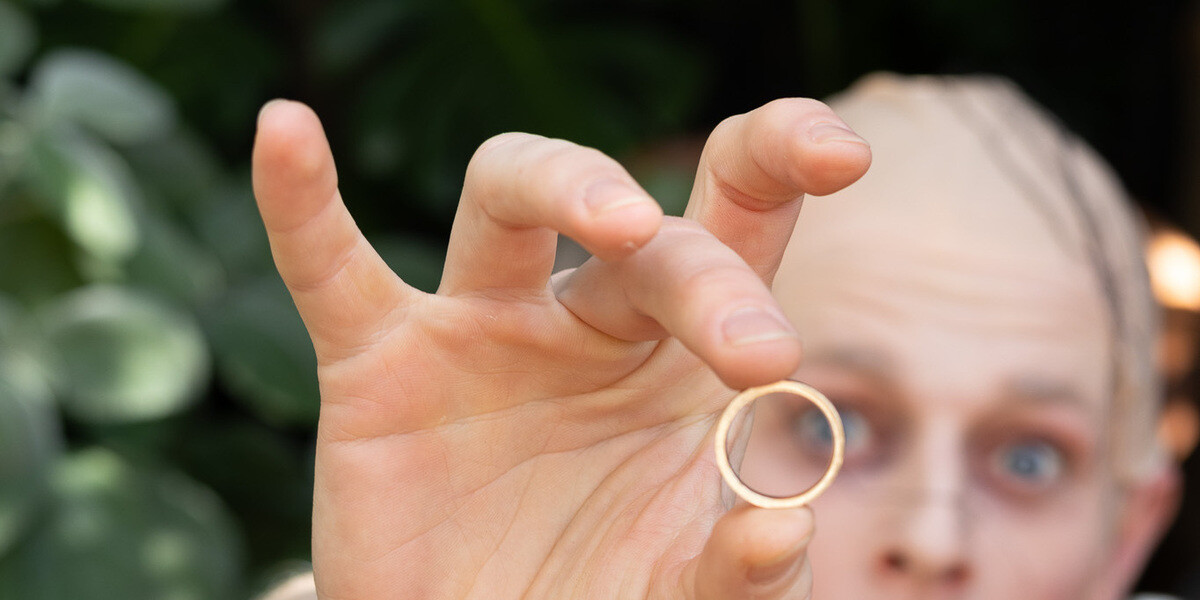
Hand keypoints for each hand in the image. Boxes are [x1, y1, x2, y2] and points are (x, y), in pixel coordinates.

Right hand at [252, 98, 869, 598]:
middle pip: (645, 231)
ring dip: (565, 179)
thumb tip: (778, 522)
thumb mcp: (687, 599)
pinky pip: (331, 270)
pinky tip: (284, 131)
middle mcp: (584, 318)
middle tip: (758, 356)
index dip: (782, 163)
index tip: (844, 159)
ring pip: (508, 193)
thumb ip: (741, 572)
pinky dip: (303, 206)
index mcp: (676, 354)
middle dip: (707, 274)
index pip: (736, 222)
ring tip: (619, 219)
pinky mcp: (377, 368)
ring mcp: (478, 331)